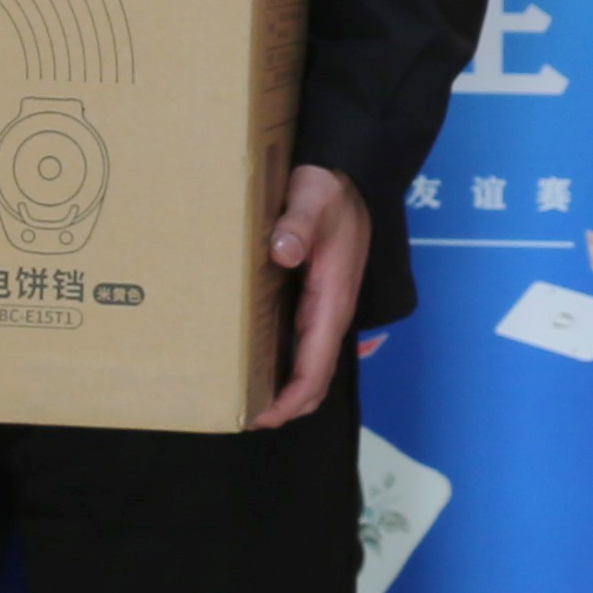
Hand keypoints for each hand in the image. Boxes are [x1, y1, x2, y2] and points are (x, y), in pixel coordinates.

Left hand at [258, 164, 367, 426]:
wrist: (348, 176)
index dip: (290, 399)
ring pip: (311, 365)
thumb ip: (297, 224)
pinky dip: (287, 368)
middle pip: (316, 378)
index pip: (316, 367)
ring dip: (287, 390)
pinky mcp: (317, 301)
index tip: (260, 417)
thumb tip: (283, 252)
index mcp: (332, 300)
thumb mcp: (312, 199)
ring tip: (248, 400)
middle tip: (245, 416)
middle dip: (287, 405)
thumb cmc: (328, 190)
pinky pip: (304, 346)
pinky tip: (258, 366)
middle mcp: (332, 313)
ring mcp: (326, 309)